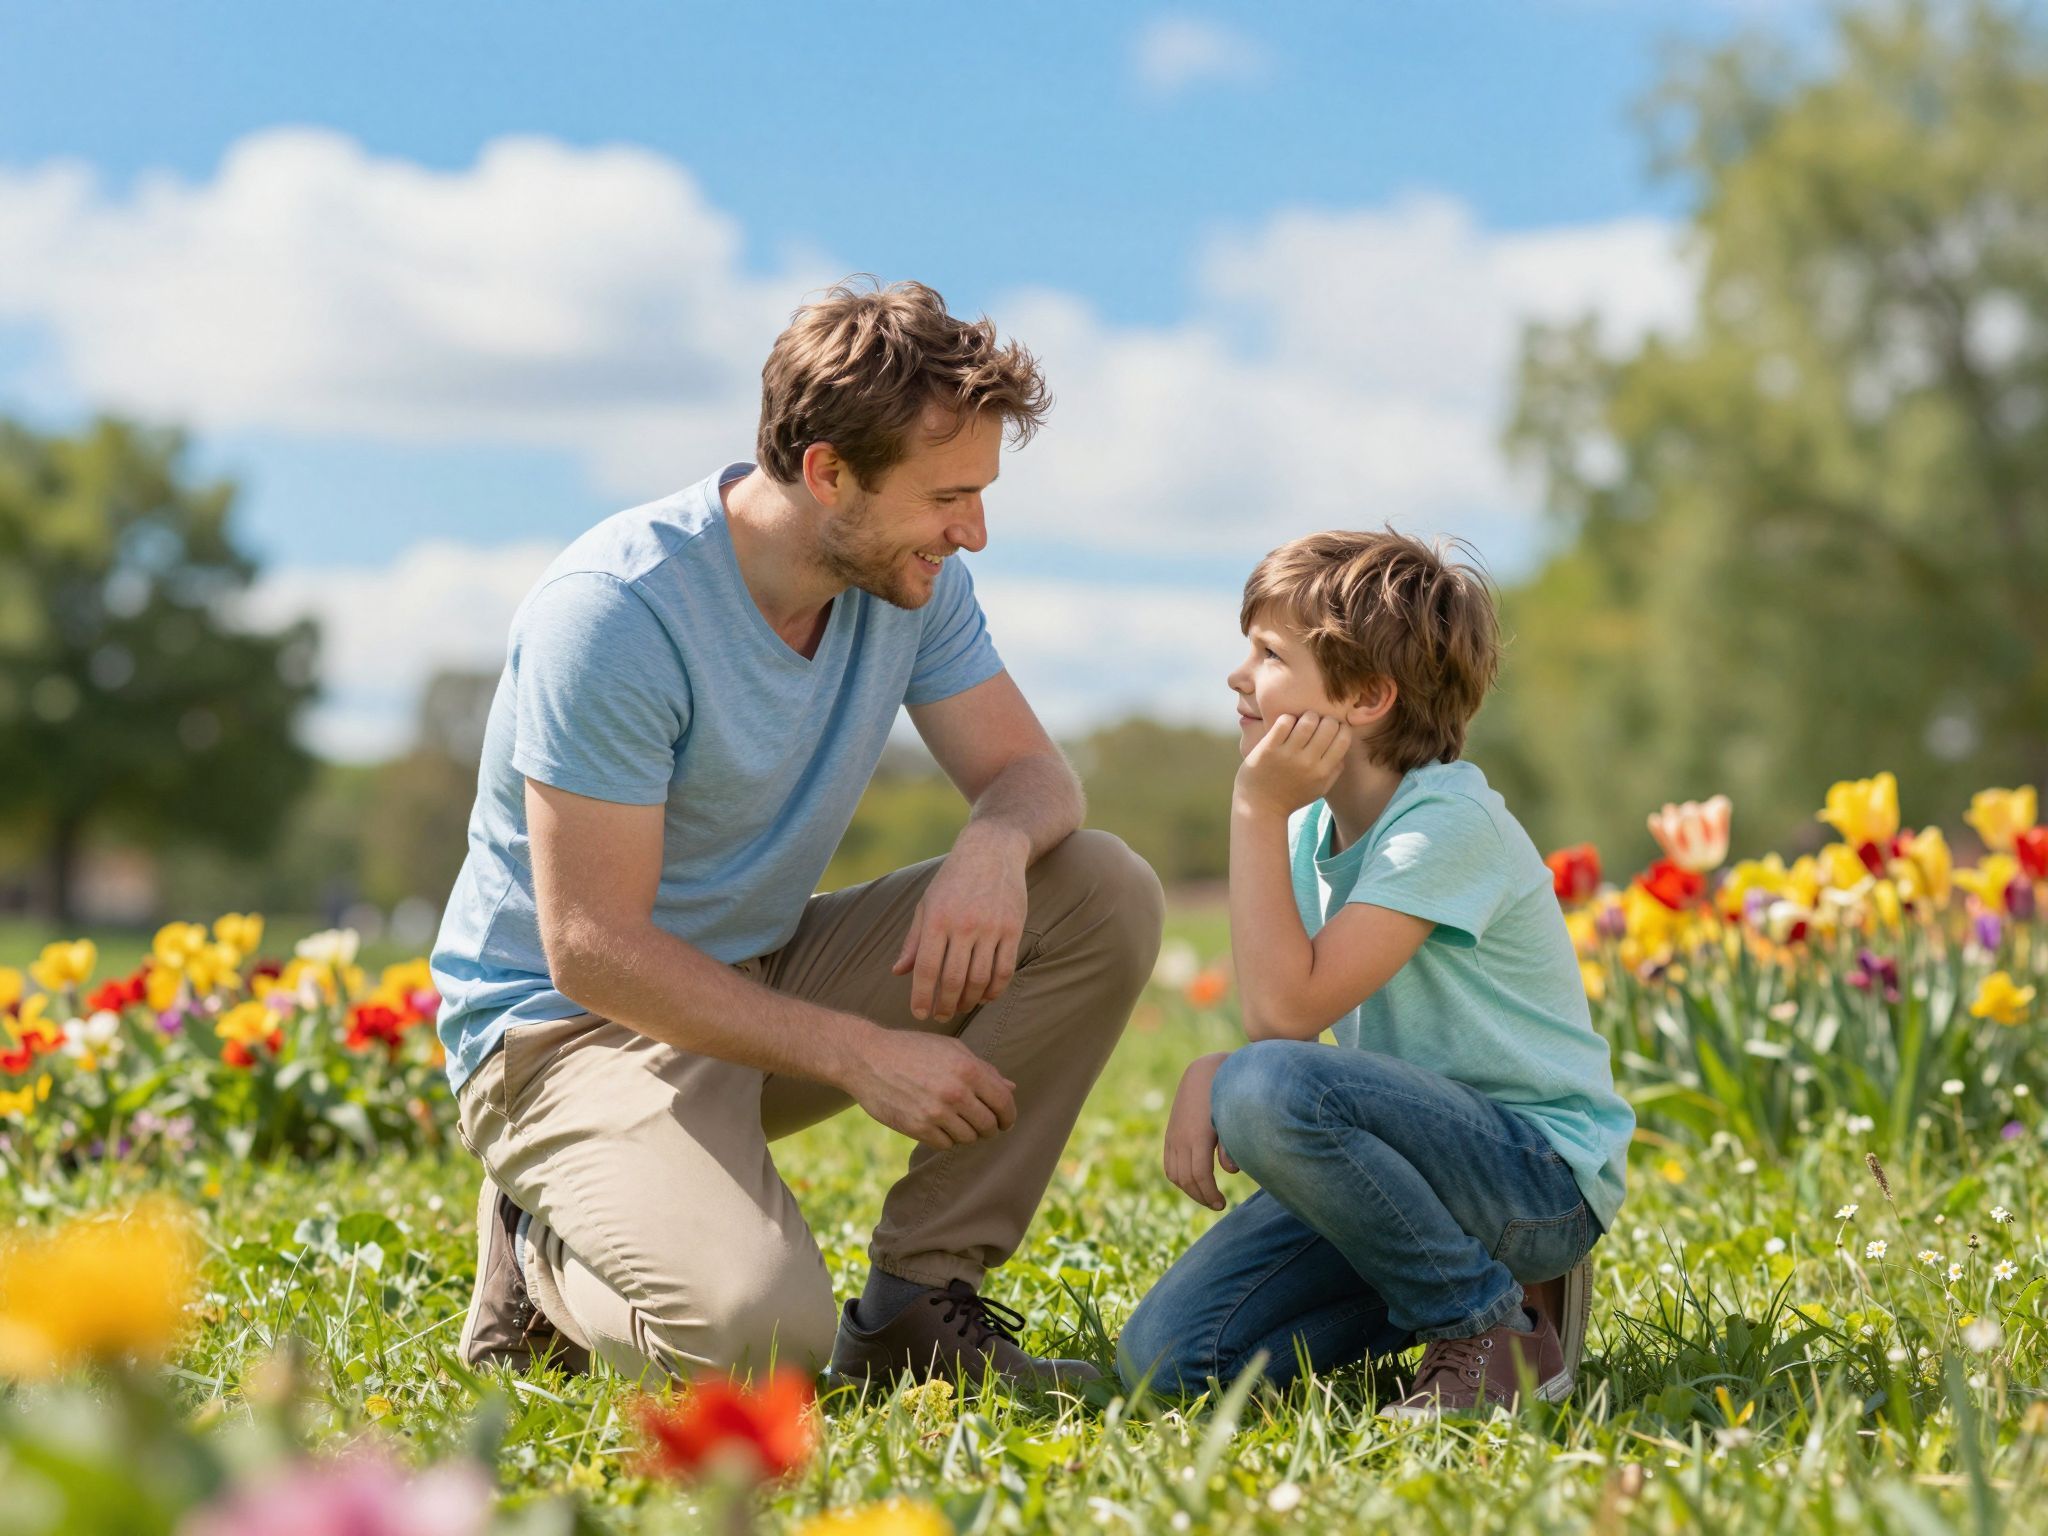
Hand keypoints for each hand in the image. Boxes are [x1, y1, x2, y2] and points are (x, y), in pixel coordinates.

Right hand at [844, 1026, 1018, 1148]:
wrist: (867, 1058)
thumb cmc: (913, 1049)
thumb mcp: (951, 1049)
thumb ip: (983, 1069)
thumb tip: (1011, 1087)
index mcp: (968, 1069)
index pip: (1004, 1102)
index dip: (1009, 1116)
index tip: (1005, 1121)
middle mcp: (955, 1092)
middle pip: (988, 1125)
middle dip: (989, 1128)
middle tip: (982, 1125)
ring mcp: (936, 1112)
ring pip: (968, 1138)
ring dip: (966, 1133)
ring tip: (956, 1121)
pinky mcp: (917, 1128)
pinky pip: (945, 1144)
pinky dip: (946, 1138)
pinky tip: (938, 1124)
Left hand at [892, 824, 1028, 1021]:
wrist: (992, 850)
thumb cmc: (953, 880)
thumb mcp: (927, 904)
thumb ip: (914, 941)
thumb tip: (898, 972)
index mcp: (937, 919)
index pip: (927, 969)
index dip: (922, 997)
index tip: (919, 1014)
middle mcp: (964, 924)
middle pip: (954, 979)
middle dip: (945, 1004)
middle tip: (941, 1015)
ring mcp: (991, 927)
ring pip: (980, 979)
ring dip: (970, 1000)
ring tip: (961, 1007)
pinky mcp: (1013, 928)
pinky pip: (1005, 969)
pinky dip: (995, 989)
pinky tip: (986, 996)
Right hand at [1163, 1052, 1239, 1209]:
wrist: (1203, 1075)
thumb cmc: (1225, 1098)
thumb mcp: (1231, 1121)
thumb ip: (1231, 1147)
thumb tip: (1231, 1171)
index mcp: (1198, 1137)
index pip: (1200, 1176)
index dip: (1210, 1194)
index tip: (1223, 1204)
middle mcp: (1181, 1139)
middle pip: (1186, 1180)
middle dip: (1202, 1196)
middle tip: (1218, 1204)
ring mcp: (1173, 1137)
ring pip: (1175, 1175)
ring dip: (1189, 1190)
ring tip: (1206, 1196)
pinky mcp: (1170, 1136)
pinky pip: (1169, 1165)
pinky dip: (1178, 1179)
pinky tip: (1193, 1183)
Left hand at [1235, 712, 1351, 818]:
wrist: (1260, 807)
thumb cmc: (1291, 797)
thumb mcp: (1319, 790)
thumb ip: (1334, 771)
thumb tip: (1342, 750)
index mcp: (1322, 772)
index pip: (1343, 739)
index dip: (1340, 728)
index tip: (1333, 728)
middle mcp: (1307, 762)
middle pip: (1328, 725)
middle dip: (1325, 719)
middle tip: (1317, 723)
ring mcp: (1287, 754)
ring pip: (1308, 720)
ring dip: (1307, 716)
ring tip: (1302, 721)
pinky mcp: (1268, 748)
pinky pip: (1284, 722)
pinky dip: (1288, 718)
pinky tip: (1286, 725)